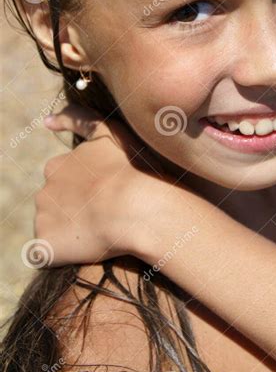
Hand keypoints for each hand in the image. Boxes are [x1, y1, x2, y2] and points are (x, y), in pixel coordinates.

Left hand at [34, 104, 178, 265]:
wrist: (136, 207)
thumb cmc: (129, 169)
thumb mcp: (107, 132)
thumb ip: (78, 119)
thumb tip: (46, 121)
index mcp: (56, 166)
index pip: (63, 180)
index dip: (87, 188)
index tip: (107, 193)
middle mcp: (44, 191)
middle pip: (56, 203)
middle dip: (75, 208)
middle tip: (106, 214)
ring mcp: (43, 220)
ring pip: (53, 227)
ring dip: (71, 230)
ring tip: (102, 233)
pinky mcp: (45, 246)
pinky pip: (48, 253)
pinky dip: (63, 252)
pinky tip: (89, 249)